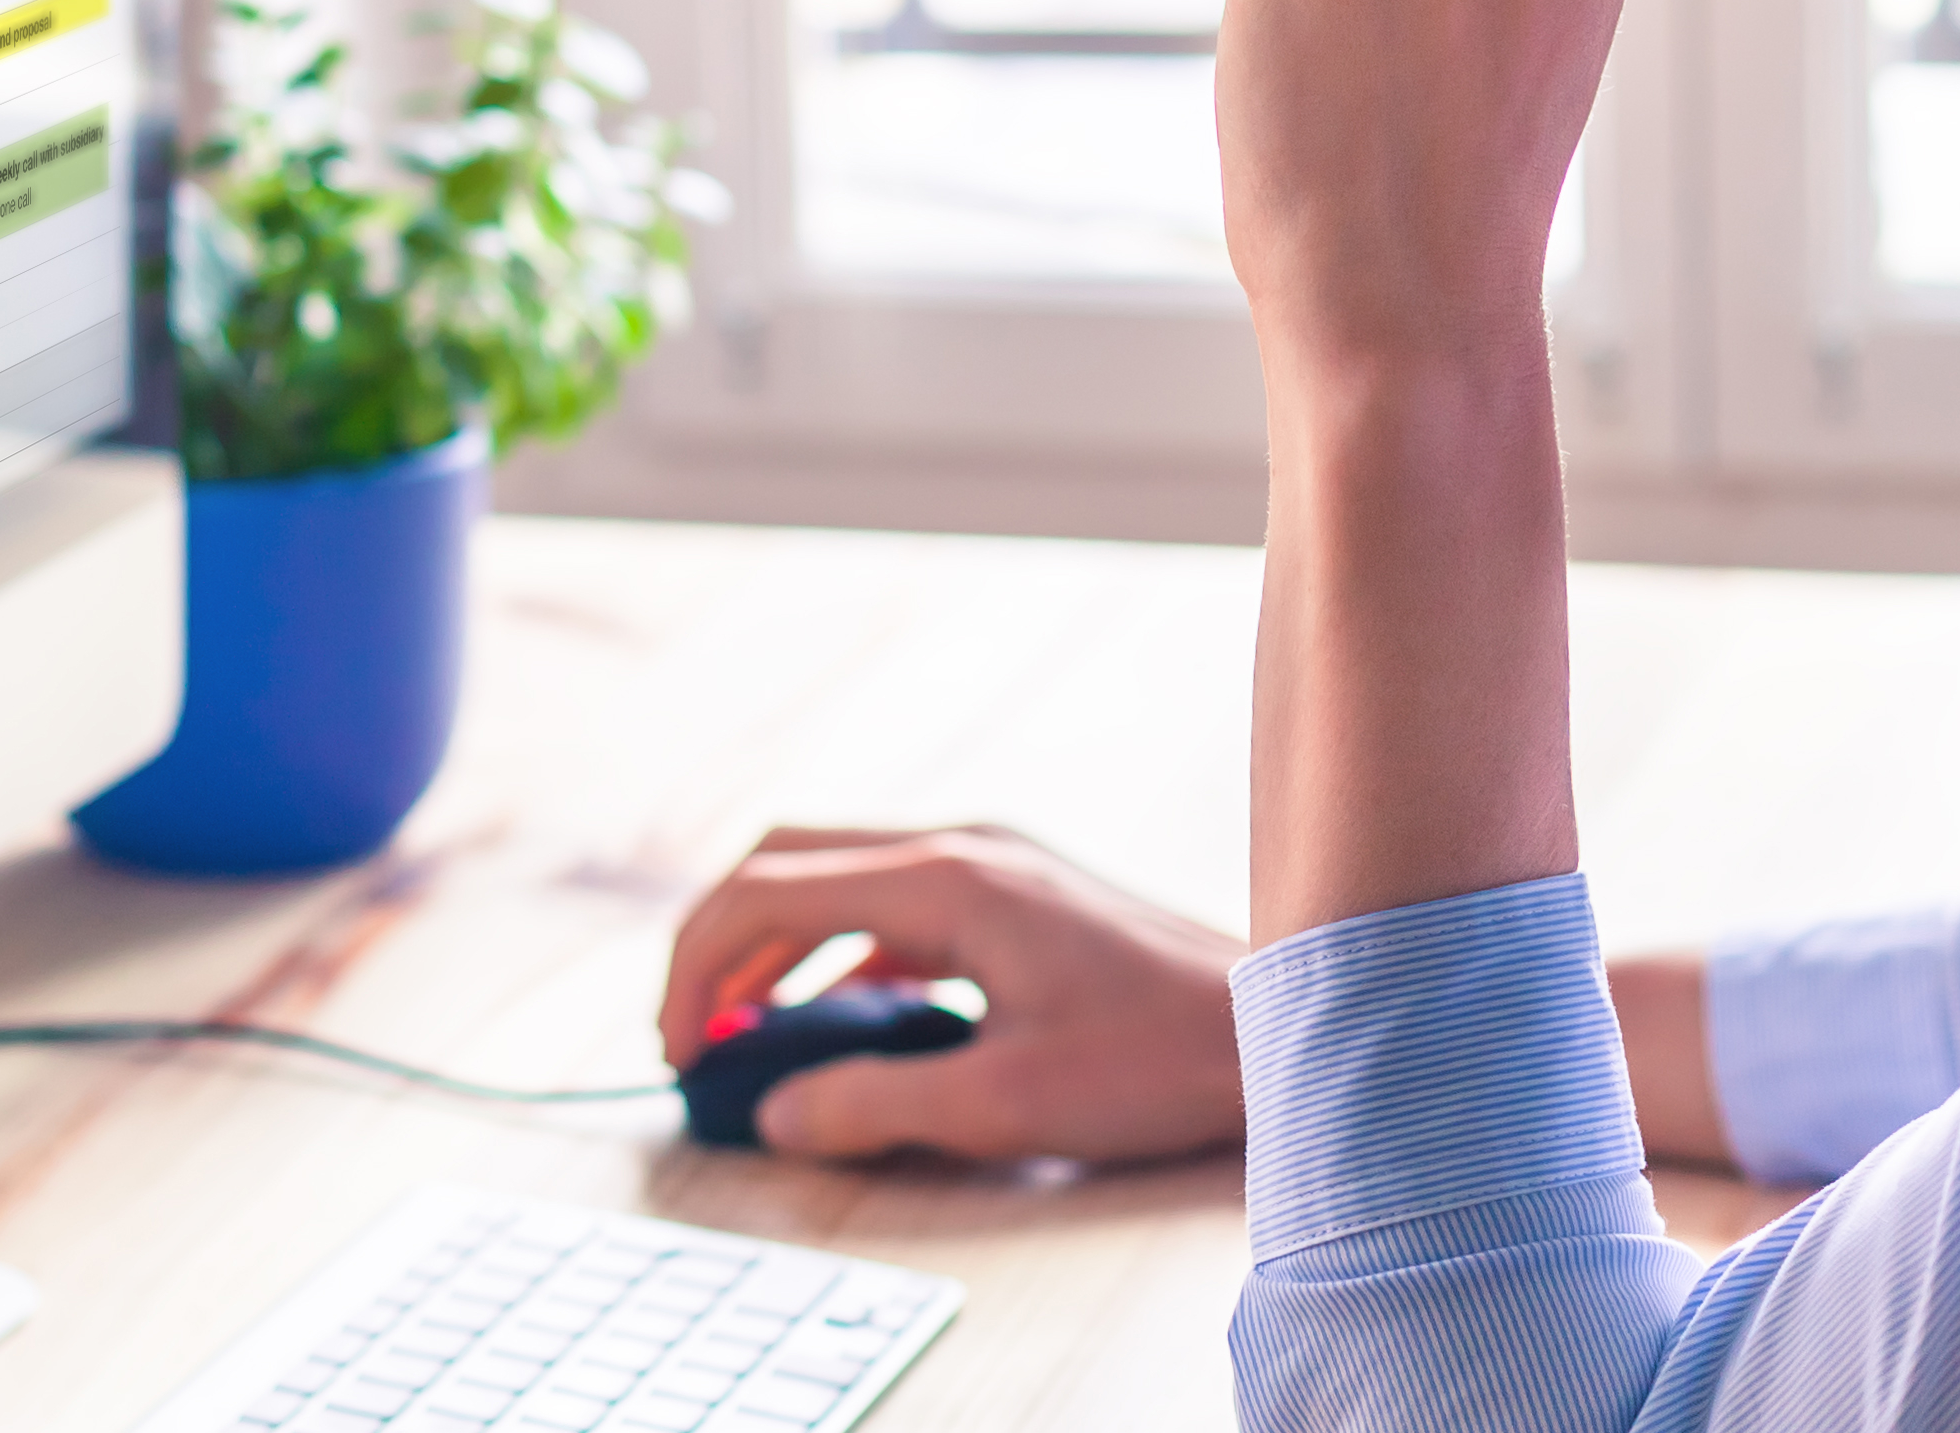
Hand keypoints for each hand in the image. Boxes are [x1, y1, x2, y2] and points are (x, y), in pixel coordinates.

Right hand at [653, 826, 1245, 1163]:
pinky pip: (893, 903)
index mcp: (944, 881)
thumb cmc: (1157, 1059)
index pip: (767, 890)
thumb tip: (776, 1112)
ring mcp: (991, 860)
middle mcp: (960, 846)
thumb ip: (873, 1104)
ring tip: (747, 1034)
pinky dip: (841, 954)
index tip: (678, 1047)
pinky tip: (844, 1024)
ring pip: (838, 877)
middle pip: (788, 861)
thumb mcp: (1003, 1104)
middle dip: (720, 943)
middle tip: (689, 1032)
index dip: (697, 966)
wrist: (1281, 1022)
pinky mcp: (1016, 891)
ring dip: (778, 948)